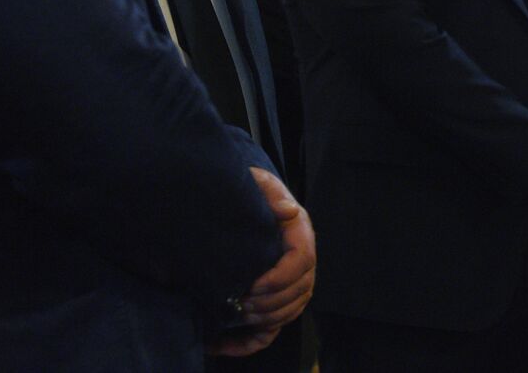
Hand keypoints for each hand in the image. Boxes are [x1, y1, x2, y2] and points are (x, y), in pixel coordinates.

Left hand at [207, 168, 314, 356]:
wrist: (248, 206)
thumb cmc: (251, 194)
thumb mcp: (258, 184)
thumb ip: (269, 190)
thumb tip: (289, 210)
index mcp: (300, 233)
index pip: (303, 261)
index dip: (280, 278)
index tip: (253, 285)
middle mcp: (304, 260)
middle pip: (300, 291)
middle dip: (271, 303)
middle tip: (239, 304)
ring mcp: (293, 282)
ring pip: (292, 310)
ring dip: (267, 319)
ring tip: (236, 316)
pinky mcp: (277, 298)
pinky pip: (274, 327)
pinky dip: (251, 340)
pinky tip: (223, 342)